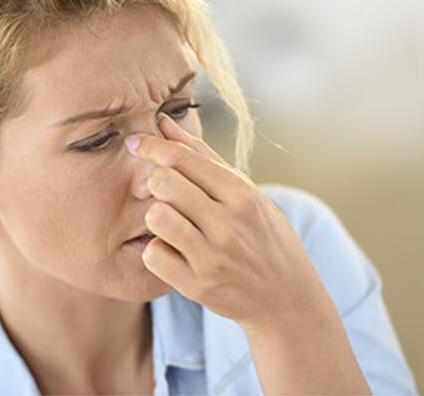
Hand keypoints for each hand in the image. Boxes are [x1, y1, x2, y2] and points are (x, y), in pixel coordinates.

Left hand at [125, 113, 336, 333]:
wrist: (287, 299)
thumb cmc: (264, 238)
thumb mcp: (247, 193)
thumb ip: (204, 158)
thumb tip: (165, 124)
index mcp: (243, 195)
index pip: (183, 158)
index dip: (151, 145)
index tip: (136, 143)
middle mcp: (228, 224)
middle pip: (163, 183)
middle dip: (155, 182)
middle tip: (161, 191)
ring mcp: (212, 257)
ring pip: (155, 217)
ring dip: (156, 217)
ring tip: (170, 223)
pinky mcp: (198, 286)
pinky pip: (153, 254)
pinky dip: (157, 250)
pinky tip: (172, 251)